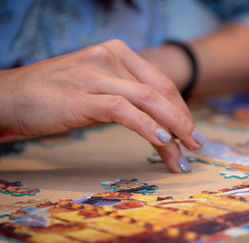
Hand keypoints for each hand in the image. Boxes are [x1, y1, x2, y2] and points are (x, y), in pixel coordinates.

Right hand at [0, 39, 206, 171]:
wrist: (8, 96)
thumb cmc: (54, 96)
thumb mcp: (97, 88)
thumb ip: (125, 97)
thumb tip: (156, 123)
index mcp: (117, 53)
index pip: (161, 83)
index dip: (181, 109)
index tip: (190, 131)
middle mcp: (110, 58)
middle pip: (160, 91)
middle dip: (184, 121)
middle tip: (198, 144)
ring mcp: (96, 76)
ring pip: (148, 101)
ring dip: (173, 129)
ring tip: (186, 151)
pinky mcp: (82, 96)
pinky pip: (124, 111)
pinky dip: (147, 127)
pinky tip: (163, 141)